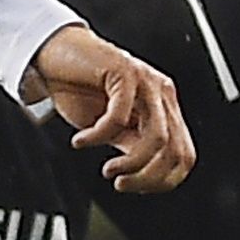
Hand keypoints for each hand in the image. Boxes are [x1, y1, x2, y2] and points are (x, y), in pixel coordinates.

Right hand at [28, 25, 190, 192]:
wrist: (54, 53)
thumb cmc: (78, 86)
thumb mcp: (108, 125)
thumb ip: (128, 143)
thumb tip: (140, 172)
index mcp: (164, 108)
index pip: (184, 154)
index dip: (163, 180)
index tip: (133, 186)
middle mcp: (161, 94)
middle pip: (176, 151)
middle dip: (148, 177)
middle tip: (120, 183)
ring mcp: (146, 82)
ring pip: (157, 138)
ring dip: (131, 163)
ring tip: (107, 170)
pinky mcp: (124, 72)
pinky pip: (119, 117)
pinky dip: (98, 136)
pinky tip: (81, 140)